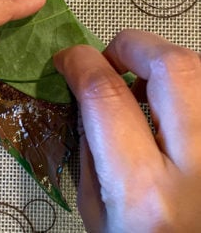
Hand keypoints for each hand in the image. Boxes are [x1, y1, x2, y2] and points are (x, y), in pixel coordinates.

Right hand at [54, 30, 200, 231]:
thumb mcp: (97, 209)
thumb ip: (91, 148)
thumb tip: (86, 97)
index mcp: (144, 192)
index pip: (106, 96)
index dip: (80, 63)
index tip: (67, 60)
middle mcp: (198, 168)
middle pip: (173, 67)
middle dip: (131, 47)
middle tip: (111, 60)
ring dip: (162, 61)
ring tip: (141, 81)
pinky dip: (185, 81)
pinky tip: (169, 101)